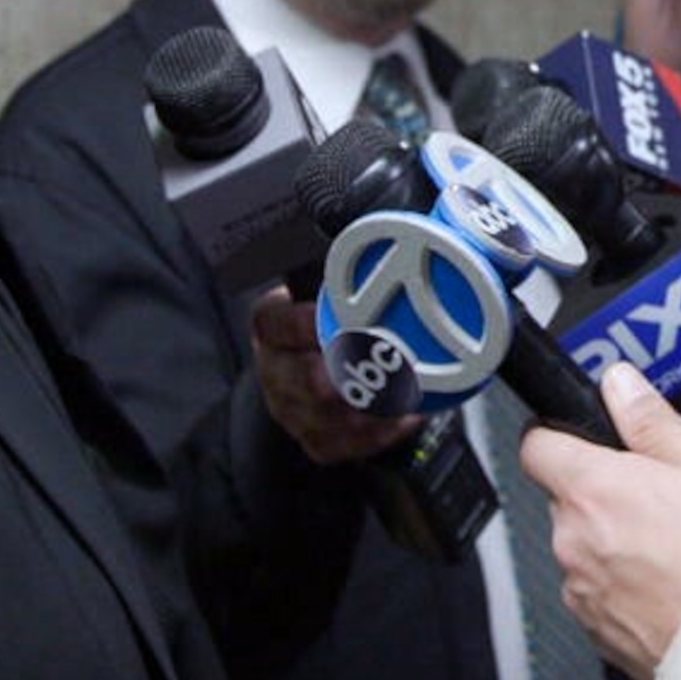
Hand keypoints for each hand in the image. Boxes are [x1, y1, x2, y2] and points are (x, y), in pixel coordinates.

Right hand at [249, 287, 418, 464]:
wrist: (298, 368)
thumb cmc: (320, 322)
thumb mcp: (318, 290)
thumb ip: (341, 274)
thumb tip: (388, 234)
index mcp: (271, 326)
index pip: (275, 323)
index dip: (302, 322)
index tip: (331, 317)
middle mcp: (276, 371)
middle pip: (305, 381)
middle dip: (347, 376)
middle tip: (387, 363)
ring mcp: (291, 410)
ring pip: (328, 418)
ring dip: (372, 408)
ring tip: (408, 391)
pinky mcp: (312, 440)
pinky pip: (345, 445)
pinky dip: (380, 434)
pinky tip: (406, 417)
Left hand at [520, 363, 680, 679]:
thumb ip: (654, 422)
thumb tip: (621, 385)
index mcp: (593, 489)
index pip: (536, 443)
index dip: (559, 431)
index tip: (590, 433)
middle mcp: (573, 541)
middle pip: (569, 497)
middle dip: (608, 491)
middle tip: (667, 493)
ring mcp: (582, 592)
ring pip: (587, 547)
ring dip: (620, 540)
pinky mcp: (600, 634)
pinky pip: (605, 592)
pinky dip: (632, 584)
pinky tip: (679, 585)